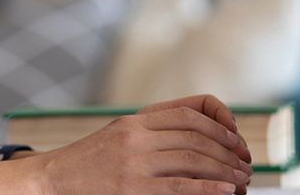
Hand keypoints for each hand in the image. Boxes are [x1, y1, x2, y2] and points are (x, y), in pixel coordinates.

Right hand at [22, 95, 252, 194]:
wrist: (53, 179)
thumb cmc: (91, 161)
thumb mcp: (119, 135)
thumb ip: (153, 128)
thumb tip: (200, 132)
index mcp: (134, 120)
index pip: (188, 113)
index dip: (220, 126)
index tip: (237, 141)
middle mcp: (135, 135)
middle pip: (196, 138)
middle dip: (228, 153)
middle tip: (245, 167)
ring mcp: (133, 162)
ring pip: (193, 160)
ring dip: (224, 172)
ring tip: (240, 183)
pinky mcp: (131, 187)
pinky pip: (179, 186)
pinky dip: (208, 189)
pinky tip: (224, 193)